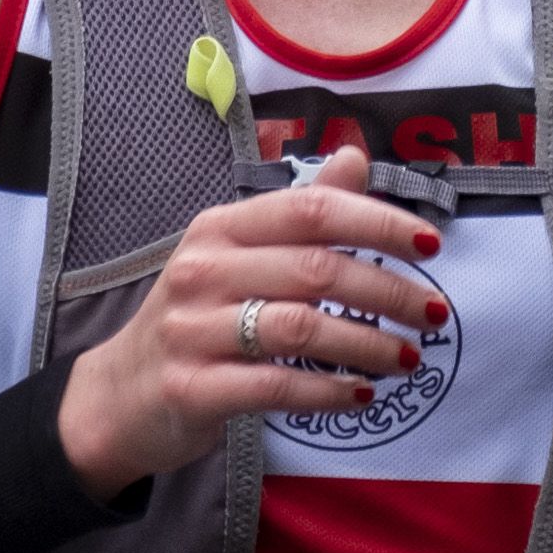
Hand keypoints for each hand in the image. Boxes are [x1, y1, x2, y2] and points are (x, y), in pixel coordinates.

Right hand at [53, 151, 454, 496]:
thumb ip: (300, 210)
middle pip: (317, 270)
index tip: (432, 244)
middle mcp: (203, 270)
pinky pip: (276, 385)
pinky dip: (328, 391)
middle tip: (435, 315)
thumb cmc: (195, 318)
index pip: (311, 209)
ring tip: (409, 359)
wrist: (117, 396)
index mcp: (220, 228)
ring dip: (368, 345)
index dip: (378, 222)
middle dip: (389, 292)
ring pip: (301, 328)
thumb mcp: (237, 255)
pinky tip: (361, 396)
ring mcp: (192, 329)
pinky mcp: (192, 388)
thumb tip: (355, 155)